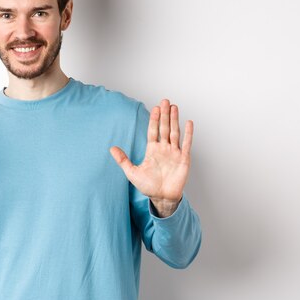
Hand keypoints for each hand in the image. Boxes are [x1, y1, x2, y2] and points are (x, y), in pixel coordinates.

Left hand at [110, 99, 193, 216]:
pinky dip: (188, 133)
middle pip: (164, 128)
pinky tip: (188, 122)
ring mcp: (174, 153)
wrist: (162, 198)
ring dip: (175, 120)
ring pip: (175, 132)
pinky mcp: (184, 159)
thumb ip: (123, 160)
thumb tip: (111, 149)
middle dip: (165, 115)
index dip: (154, 120)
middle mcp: (164, 149)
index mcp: (152, 150)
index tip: (155, 108)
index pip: (153, 131)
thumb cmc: (148, 186)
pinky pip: (186, 144)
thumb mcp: (132, 173)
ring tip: (174, 107)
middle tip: (165, 101)